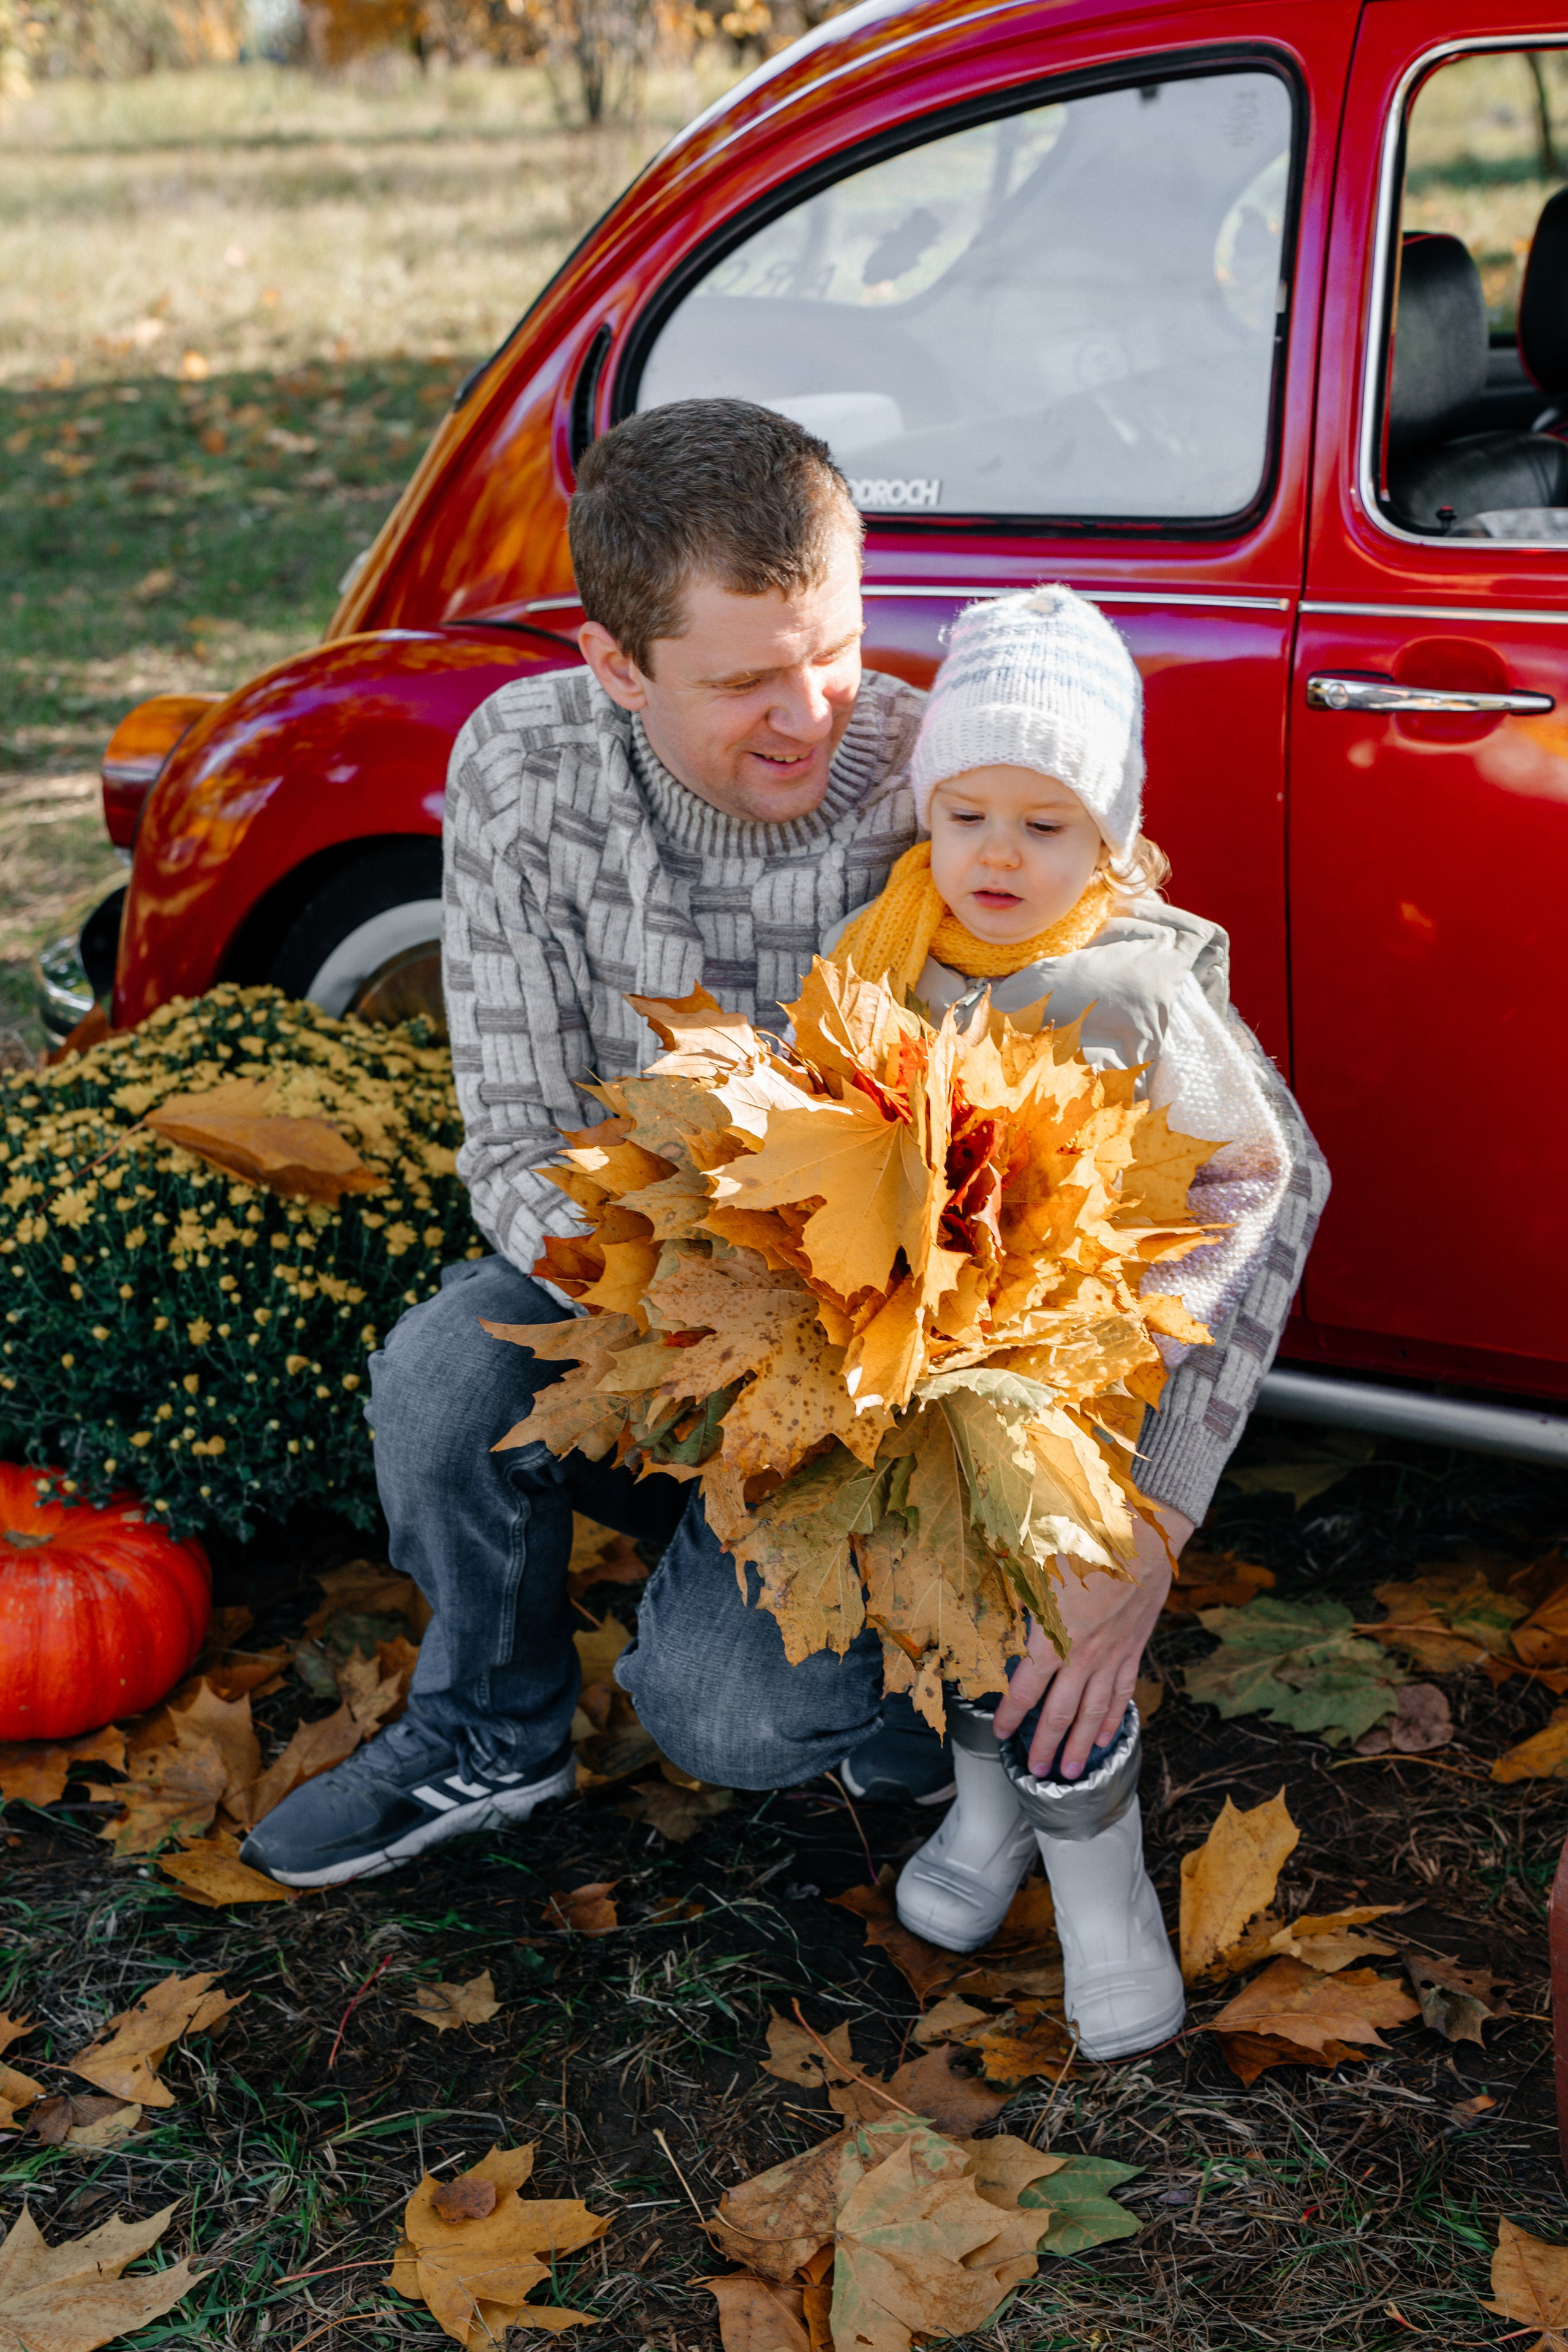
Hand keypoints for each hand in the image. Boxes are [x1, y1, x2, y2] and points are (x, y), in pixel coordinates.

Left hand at [991, 1504, 1191, 1779]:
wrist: (1144, 1534)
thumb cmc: (1085, 1540)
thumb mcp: (1036, 1561)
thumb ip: (1014, 1590)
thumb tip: (983, 1597)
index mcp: (1055, 1634)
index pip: (1027, 1687)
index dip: (1012, 1714)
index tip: (1001, 1734)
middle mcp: (1085, 1654)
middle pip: (1062, 1711)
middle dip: (1048, 1744)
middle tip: (1038, 1771)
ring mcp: (1114, 1654)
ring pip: (1095, 1711)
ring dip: (1082, 1744)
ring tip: (1073, 1771)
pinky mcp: (1135, 1647)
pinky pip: (1123, 1691)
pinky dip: (1114, 1718)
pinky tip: (1108, 1738)